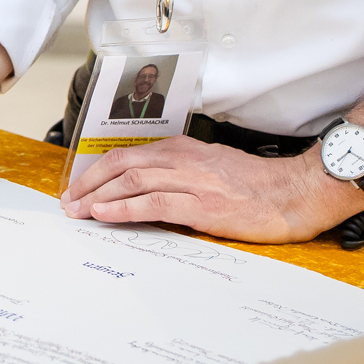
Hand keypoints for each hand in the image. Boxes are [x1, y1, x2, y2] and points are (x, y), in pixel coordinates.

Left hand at [58, 135, 363, 242]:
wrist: (294, 193)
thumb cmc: (257, 184)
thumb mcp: (212, 166)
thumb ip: (180, 172)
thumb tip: (148, 187)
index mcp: (183, 149)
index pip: (129, 154)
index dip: (98, 171)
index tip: (80, 186)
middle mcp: (182, 160)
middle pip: (122, 164)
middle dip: (89, 183)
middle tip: (69, 201)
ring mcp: (192, 182)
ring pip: (132, 181)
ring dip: (99, 197)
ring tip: (78, 211)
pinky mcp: (202, 206)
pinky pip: (154, 203)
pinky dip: (124, 208)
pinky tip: (106, 215)